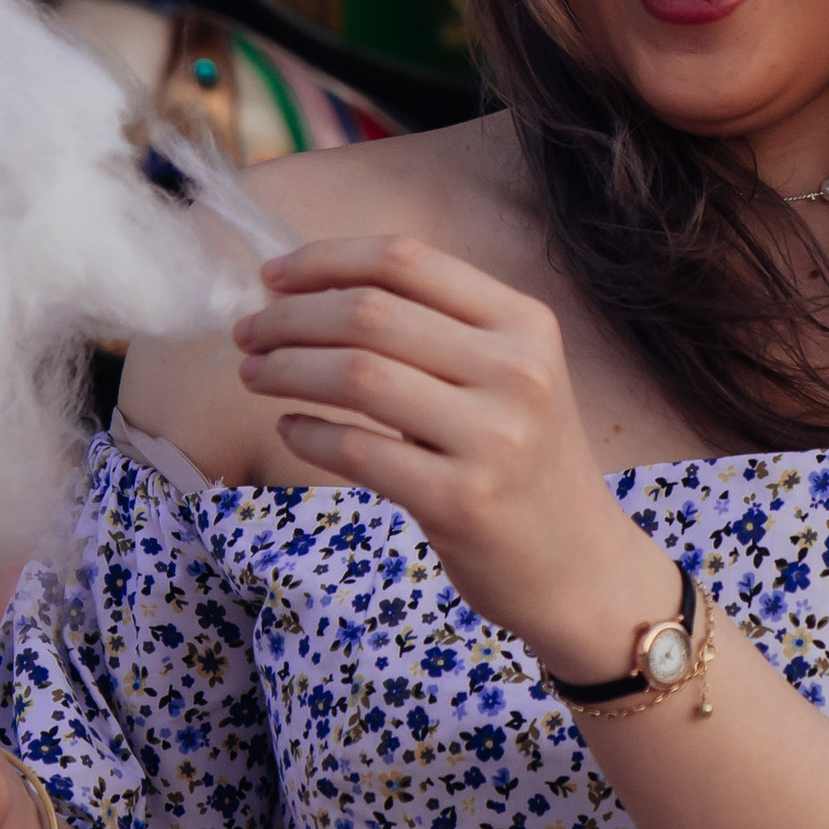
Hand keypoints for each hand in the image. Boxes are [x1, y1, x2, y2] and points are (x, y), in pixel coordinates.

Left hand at [232, 235, 663, 669]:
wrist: (581, 568)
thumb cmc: (524, 462)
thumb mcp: (509, 376)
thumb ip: (437, 329)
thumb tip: (314, 290)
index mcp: (524, 322)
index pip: (406, 261)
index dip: (325, 260)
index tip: (271, 277)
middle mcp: (515, 370)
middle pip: (370, 312)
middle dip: (290, 317)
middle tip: (247, 332)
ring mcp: (493, 438)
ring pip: (356, 374)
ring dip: (285, 368)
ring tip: (255, 373)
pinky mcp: (462, 502)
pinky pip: (356, 450)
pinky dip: (306, 433)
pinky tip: (289, 428)